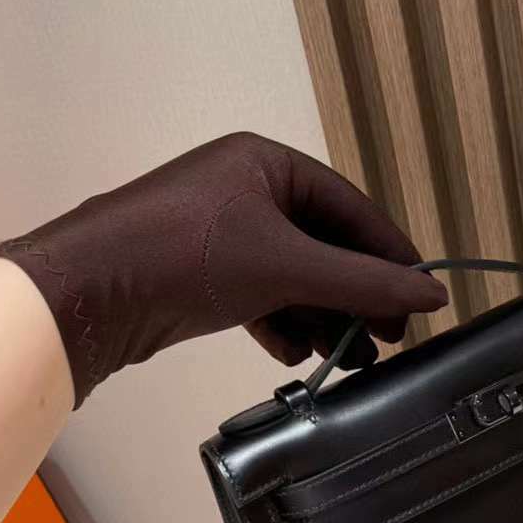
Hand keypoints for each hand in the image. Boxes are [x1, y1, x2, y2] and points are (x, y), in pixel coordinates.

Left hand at [0, 133, 447, 406]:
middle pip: (324, 245)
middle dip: (356, 295)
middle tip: (389, 337)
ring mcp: (223, 235)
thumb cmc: (190, 256)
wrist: (89, 294)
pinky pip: (261, 296)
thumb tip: (434, 296)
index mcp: (268, 165)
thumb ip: (364, 283)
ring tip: (350, 357)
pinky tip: (297, 353)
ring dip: (323, 317)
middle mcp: (247, 192)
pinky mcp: (203, 275)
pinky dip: (283, 324)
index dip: (390, 253)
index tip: (422, 296)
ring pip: (294, 276)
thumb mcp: (288, 267)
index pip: (350, 208)